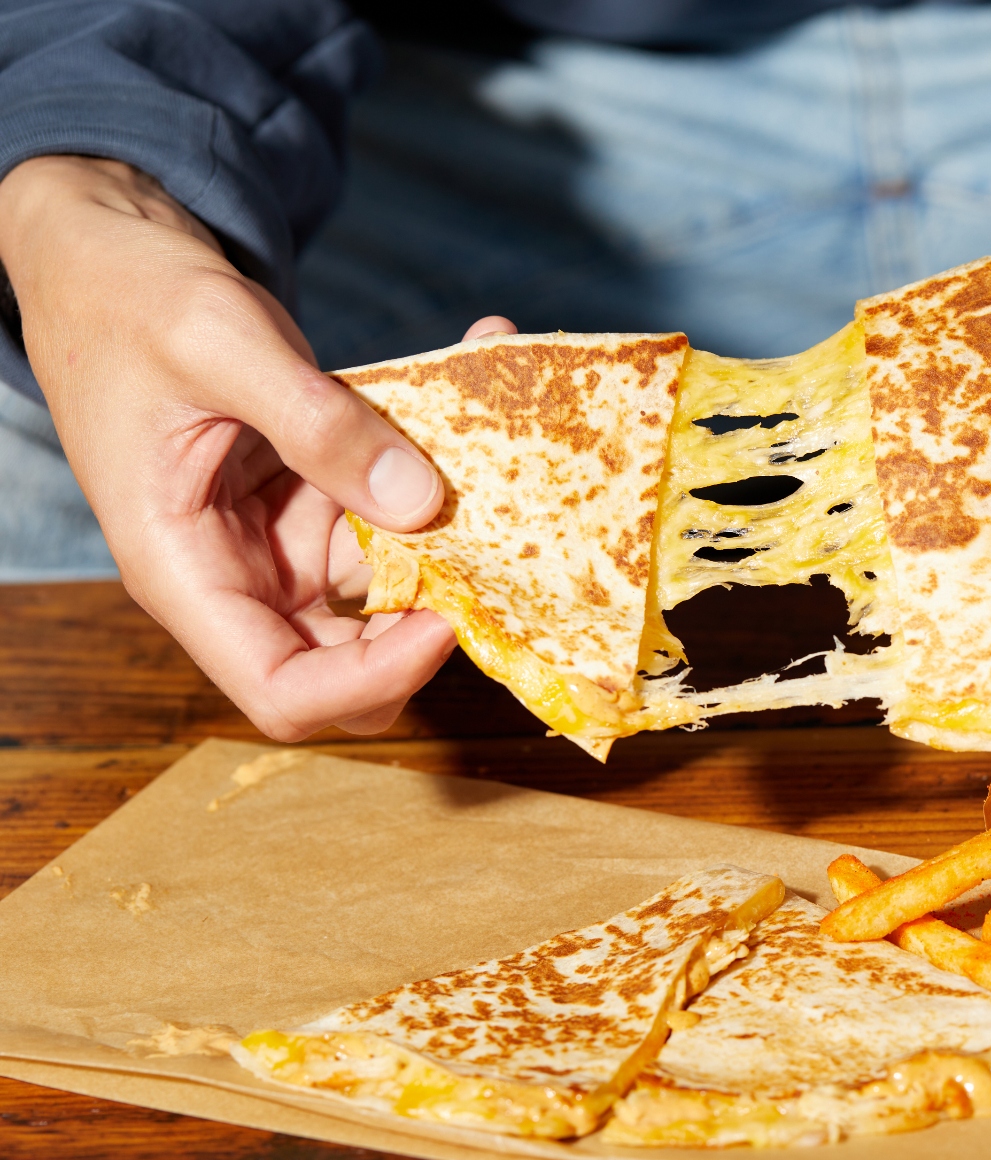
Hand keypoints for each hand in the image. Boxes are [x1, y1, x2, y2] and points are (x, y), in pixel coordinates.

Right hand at [0, 156, 455, 737]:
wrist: (106, 252)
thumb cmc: (127, 296)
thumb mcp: (219, 344)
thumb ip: (316, 422)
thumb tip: (417, 501)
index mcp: (185, 572)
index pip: (285, 692)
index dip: (372, 680)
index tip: (445, 621)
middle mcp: (240, 574)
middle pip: (353, 664)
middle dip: (432, 620)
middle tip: (496, 548)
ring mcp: (284, 539)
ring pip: (392, 585)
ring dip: (457, 532)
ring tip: (502, 441)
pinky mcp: (318, 496)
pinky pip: (396, 509)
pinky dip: (442, 462)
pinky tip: (481, 365)